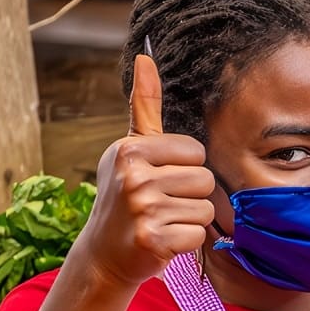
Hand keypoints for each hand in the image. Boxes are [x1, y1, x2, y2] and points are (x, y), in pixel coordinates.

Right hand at [71, 54, 216, 289]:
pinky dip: (185, 243)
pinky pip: (197, 235)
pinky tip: (162, 240)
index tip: (160, 179)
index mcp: (131, 149)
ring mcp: (142, 208)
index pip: (196, 151)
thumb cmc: (125, 197)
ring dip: (188, 219)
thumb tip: (146, 56)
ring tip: (162, 221)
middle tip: (161, 205)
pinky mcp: (153, 239)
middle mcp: (134, 176)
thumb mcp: (131, 149)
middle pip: (204, 179)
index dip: (185, 168)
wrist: (104, 254)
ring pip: (205, 208)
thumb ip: (144, 105)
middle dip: (189, 195)